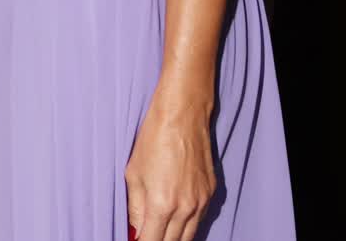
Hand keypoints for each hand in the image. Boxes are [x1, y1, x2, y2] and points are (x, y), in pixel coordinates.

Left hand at [125, 92, 215, 240]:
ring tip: (159, 232)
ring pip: (189, 235)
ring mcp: (202, 202)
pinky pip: (199, 219)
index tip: (135, 240)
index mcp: (162, 204)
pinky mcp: (211, 194)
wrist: (182, 117)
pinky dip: (187, 224)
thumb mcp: (133, 174)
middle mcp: (186, 208)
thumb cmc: (152, 140)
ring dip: (174, 237)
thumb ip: (135, 207)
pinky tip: (175, 219)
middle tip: (146, 236)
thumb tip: (135, 230)